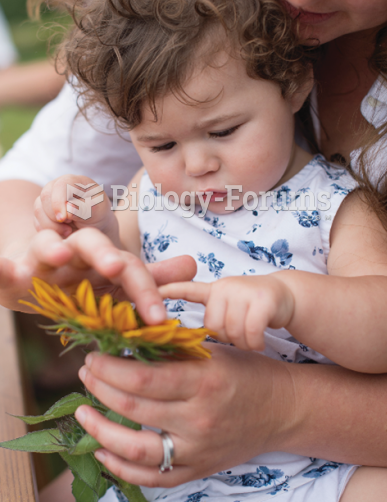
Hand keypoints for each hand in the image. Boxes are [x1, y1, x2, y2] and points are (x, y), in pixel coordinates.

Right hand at [0, 227, 195, 321]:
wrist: (37, 269)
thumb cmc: (81, 278)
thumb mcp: (113, 281)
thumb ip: (149, 277)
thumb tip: (192, 265)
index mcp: (101, 257)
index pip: (128, 266)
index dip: (145, 287)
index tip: (160, 317)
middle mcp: (74, 252)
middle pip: (92, 246)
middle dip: (105, 255)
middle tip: (116, 267)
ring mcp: (42, 259)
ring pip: (48, 244)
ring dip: (52, 246)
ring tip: (58, 252)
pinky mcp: (13, 274)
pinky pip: (2, 270)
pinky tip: (0, 267)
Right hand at [34, 174, 118, 243]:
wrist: (93, 227)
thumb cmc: (97, 216)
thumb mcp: (97, 213)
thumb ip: (85, 209)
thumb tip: (69, 208)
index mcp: (74, 181)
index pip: (61, 185)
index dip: (59, 201)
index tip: (64, 218)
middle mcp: (58, 186)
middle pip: (45, 195)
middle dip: (55, 215)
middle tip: (69, 226)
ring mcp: (48, 197)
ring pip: (38, 209)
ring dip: (51, 224)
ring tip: (68, 231)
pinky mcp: (41, 210)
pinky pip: (36, 220)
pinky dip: (46, 229)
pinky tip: (61, 233)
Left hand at [75, 344, 293, 486]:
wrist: (282, 409)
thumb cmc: (247, 371)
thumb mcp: (213, 351)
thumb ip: (173, 350)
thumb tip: (128, 344)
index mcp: (203, 380)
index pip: (143, 377)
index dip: (109, 369)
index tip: (94, 357)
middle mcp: (198, 418)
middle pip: (134, 408)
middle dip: (100, 389)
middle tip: (86, 374)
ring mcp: (197, 449)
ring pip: (136, 449)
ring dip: (100, 431)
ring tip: (82, 412)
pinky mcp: (198, 469)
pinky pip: (153, 477)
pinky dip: (121, 467)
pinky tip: (103, 449)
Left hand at [160, 275, 293, 349]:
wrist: (287, 296)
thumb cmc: (252, 308)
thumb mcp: (226, 307)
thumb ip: (208, 318)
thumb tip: (176, 344)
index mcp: (213, 291)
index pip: (186, 290)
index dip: (168, 291)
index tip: (150, 297)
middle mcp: (225, 287)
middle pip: (212, 326)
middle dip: (225, 338)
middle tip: (238, 336)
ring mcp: (243, 291)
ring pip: (231, 330)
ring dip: (242, 342)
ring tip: (250, 337)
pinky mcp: (263, 299)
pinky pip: (250, 332)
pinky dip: (255, 342)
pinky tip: (259, 342)